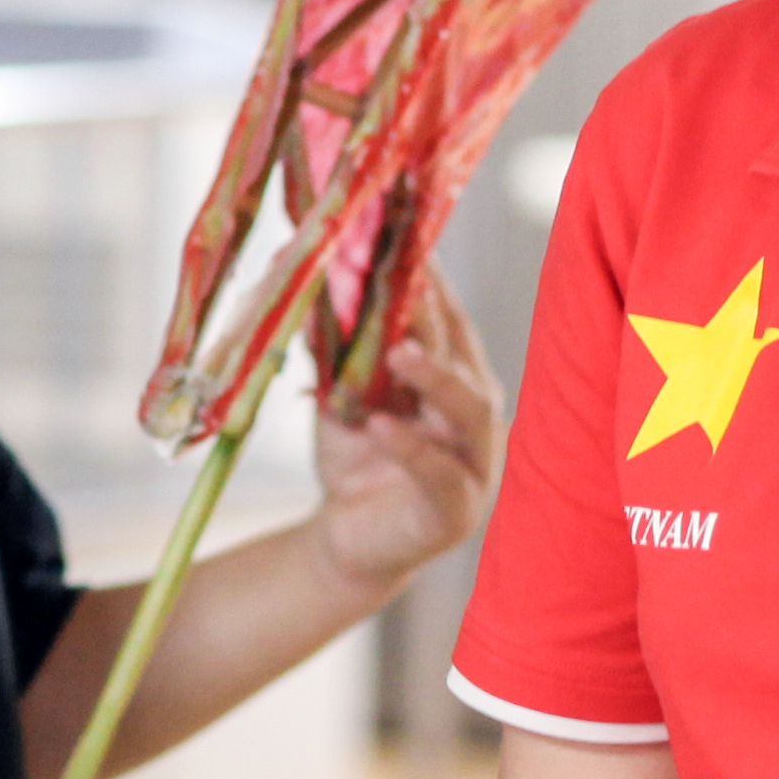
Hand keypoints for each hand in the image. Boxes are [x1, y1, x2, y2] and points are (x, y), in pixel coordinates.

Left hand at [303, 287, 504, 590]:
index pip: (448, 321)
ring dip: (434, 376)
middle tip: (409, 276)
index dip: (431, 282)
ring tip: (400, 351)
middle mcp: (473, 413)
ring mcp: (474, 461)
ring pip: (468, 409)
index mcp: (453, 379)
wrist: (347, 542)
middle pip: (462, 354)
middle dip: (436, 315)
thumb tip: (305, 285)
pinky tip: (380, 426)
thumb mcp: (337, 401)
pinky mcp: (457, 509)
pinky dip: (411, 448)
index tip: (409, 236)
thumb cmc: (354, 462)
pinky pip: (440, 473)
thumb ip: (334, 354)